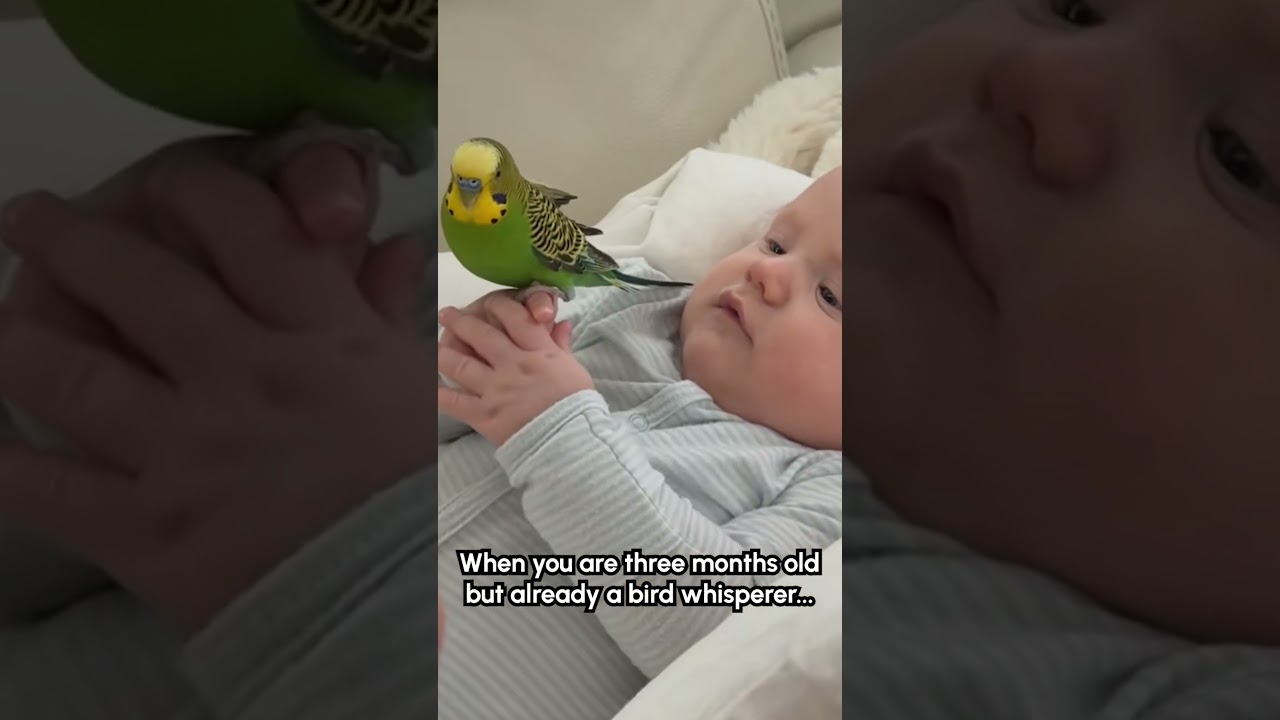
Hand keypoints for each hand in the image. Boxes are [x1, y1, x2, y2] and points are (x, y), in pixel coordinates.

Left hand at [0, 154, 434, 633]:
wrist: (398, 610)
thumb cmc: (417, 493)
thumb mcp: (419, 390)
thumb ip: (389, 310)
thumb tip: (385, 240)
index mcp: (324, 340)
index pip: (250, 228)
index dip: (198, 187)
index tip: (169, 183)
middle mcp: (246, 379)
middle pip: (138, 280)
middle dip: (70, 235)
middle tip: (30, 214)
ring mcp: (187, 454)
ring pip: (68, 373)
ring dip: (17, 332)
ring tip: (1, 314)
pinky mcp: (146, 531)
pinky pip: (43, 488)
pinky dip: (0, 459)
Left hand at [437, 293, 591, 447]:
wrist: (571, 443)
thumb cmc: (576, 405)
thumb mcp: (574, 369)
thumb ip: (561, 344)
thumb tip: (562, 322)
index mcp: (538, 352)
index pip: (514, 318)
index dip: (498, 305)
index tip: (489, 302)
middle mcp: (512, 365)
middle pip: (481, 334)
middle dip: (460, 320)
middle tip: (447, 314)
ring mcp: (495, 389)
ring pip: (460, 364)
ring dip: (443, 351)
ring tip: (434, 344)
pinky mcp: (483, 414)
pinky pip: (454, 401)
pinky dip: (438, 392)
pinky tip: (428, 384)